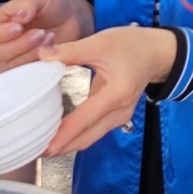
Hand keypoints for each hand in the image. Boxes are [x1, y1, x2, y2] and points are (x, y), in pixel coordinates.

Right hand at [0, 0, 93, 67]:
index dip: (1, 34)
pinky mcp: (31, 65)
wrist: (71, 17)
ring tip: (49, 36)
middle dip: (21, 44)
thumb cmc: (51, 4)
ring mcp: (17, 55)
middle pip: (0, 53)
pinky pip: (30, 71)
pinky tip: (53, 46)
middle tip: (39, 32)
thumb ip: (28, 3)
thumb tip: (18, 16)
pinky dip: (42, 60)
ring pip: (14, 64)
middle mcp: (4, 41)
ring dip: (33, 52)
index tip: (18, 27)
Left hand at [41, 26, 177, 156]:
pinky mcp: (115, 116)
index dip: (65, 134)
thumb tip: (43, 55)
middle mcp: (120, 111)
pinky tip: (60, 134)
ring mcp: (119, 117)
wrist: (156, 53)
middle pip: (88, 136)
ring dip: (68, 143)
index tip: (47, 146)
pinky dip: (77, 135)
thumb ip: (71, 51)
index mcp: (117, 94)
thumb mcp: (101, 42)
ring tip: (43, 146)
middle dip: (62, 146)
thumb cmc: (132, 46)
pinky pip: (93, 131)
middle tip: (36, 151)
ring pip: (90, 137)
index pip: (86, 119)